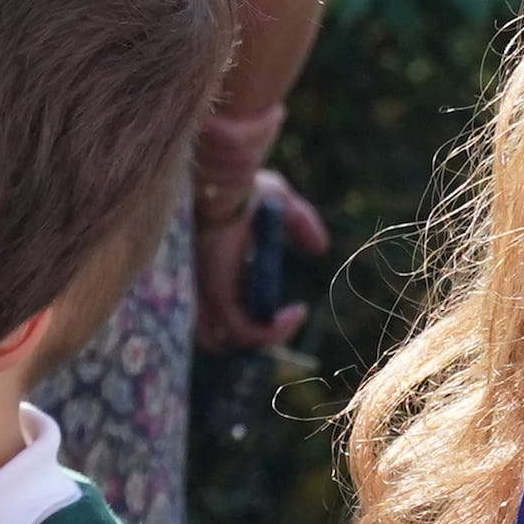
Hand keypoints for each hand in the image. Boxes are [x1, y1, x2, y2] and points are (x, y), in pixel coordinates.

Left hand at [195, 161, 329, 352]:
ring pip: (228, 340)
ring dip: (268, 338)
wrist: (222, 182)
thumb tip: (320, 249)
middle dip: (255, 337)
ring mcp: (206, 293)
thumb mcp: (277, 201)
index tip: (289, 308)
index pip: (217, 312)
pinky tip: (297, 311)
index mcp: (210, 270)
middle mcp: (202, 286)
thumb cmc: (240, 187)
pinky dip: (273, 331)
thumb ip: (300, 223)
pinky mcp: (217, 293)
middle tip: (285, 321)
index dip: (249, 319)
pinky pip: (245, 332)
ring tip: (291, 317)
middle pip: (217, 334)